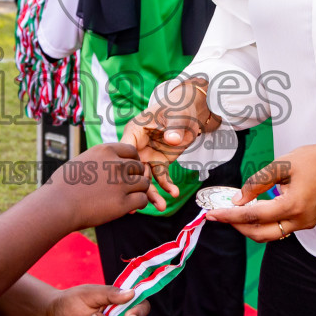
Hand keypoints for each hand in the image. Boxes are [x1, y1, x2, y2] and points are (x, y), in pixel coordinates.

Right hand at [46, 142, 151, 223]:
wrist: (57, 205)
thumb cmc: (63, 185)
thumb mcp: (81, 161)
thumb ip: (99, 161)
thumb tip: (106, 164)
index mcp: (105, 151)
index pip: (132, 151)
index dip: (131, 161)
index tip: (125, 171)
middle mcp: (116, 164)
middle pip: (139, 167)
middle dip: (135, 176)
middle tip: (127, 186)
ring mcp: (121, 184)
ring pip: (144, 183)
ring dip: (139, 190)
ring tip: (129, 197)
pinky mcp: (123, 203)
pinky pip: (142, 199)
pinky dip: (139, 203)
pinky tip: (130, 207)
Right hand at [121, 79, 217, 206]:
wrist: (191, 112)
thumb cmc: (179, 108)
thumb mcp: (176, 116)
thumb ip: (173, 128)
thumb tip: (172, 139)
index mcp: (135, 131)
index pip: (125, 150)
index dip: (124, 166)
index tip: (125, 183)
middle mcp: (138, 145)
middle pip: (134, 169)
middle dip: (138, 186)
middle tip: (140, 204)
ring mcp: (148, 155)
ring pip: (146, 177)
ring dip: (152, 192)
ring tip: (160, 206)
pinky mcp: (159, 161)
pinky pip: (161, 176)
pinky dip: (167, 185)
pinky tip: (173, 193)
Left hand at [207, 138, 315, 242]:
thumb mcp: (283, 164)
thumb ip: (258, 182)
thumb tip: (238, 199)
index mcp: (293, 205)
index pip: (253, 216)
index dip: (229, 216)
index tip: (212, 214)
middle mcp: (300, 220)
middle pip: (260, 234)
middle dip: (237, 227)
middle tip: (220, 215)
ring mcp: (306, 223)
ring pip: (271, 234)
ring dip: (250, 226)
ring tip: (234, 212)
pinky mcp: (308, 221)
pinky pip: (281, 228)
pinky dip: (264, 222)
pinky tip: (254, 209)